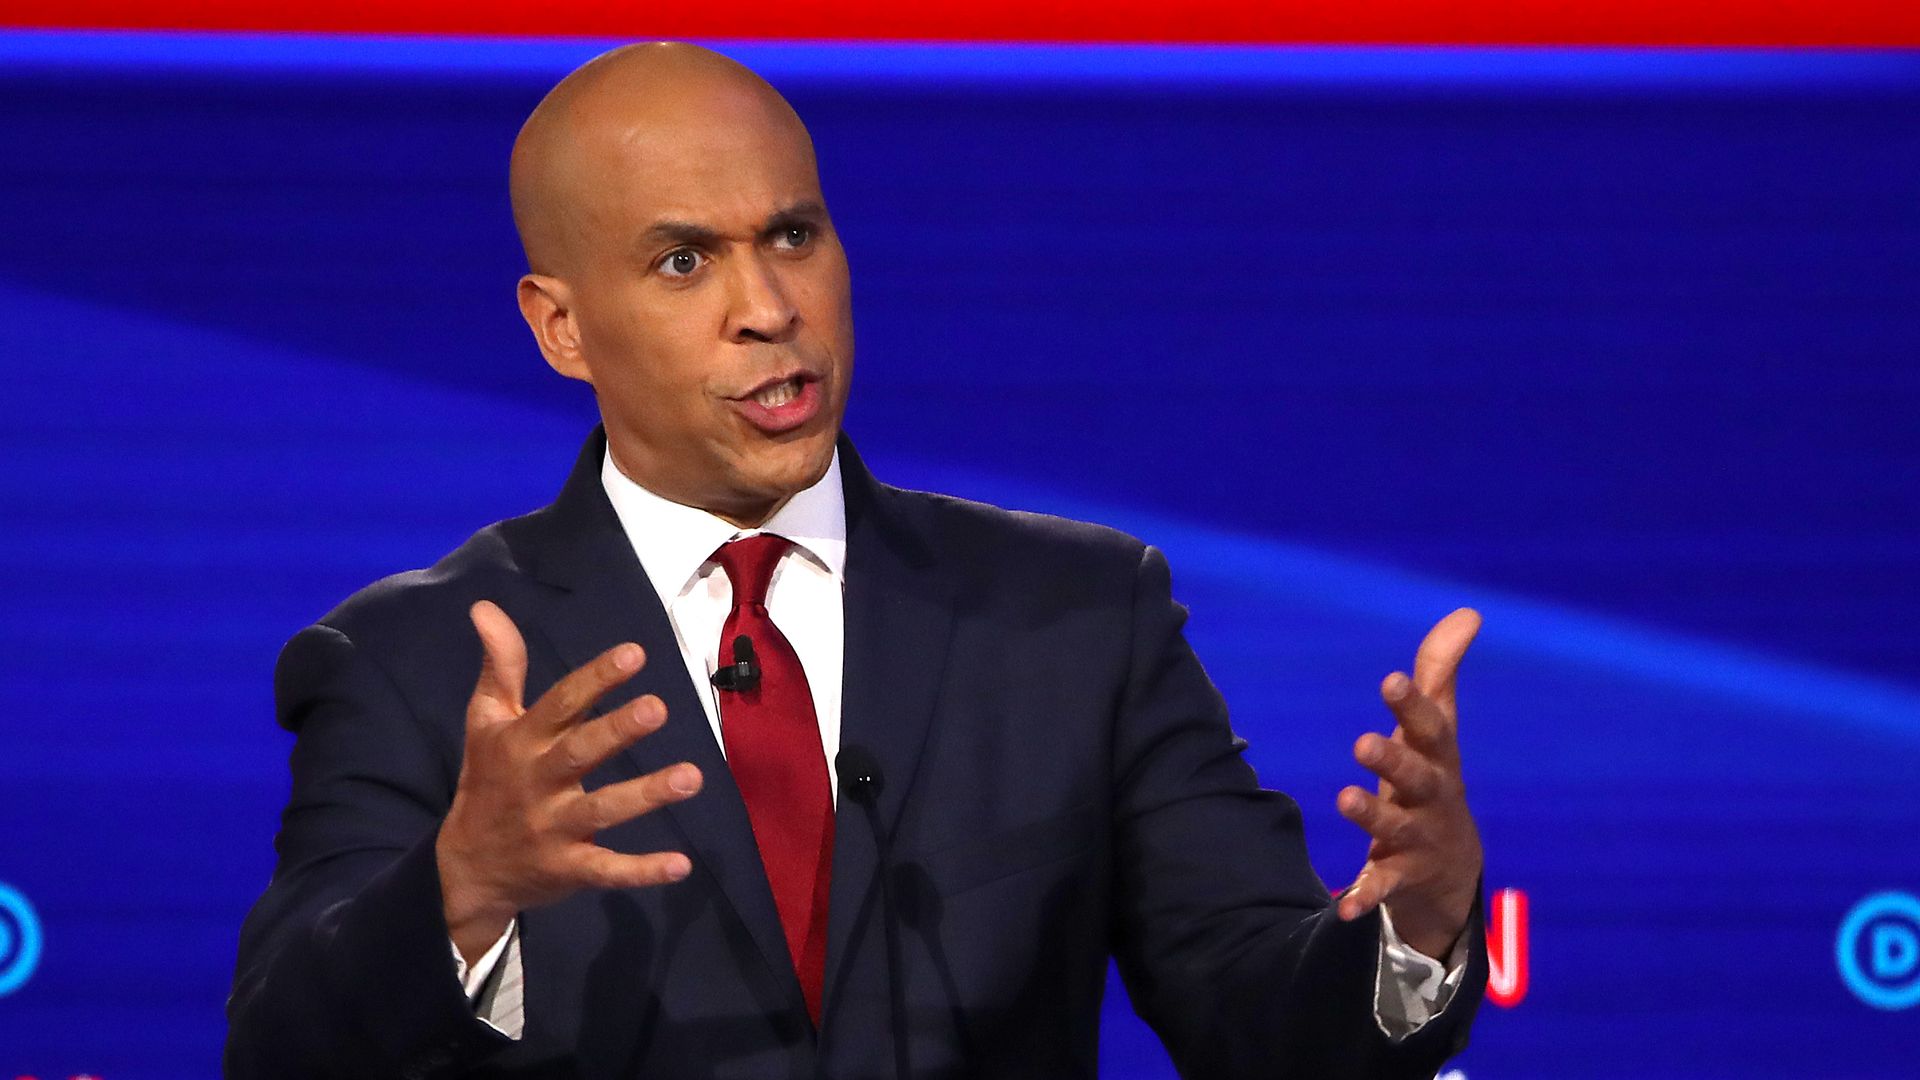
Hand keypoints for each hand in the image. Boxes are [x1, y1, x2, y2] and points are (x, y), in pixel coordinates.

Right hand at [437, 600, 703, 963]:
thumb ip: (500, 666)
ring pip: (603, 810)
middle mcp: (537, 782)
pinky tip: (682, 864)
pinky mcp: (569, 868)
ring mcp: (553, 828)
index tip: (635, 654)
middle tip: (659, 707)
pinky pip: (607, 870)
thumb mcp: (486, 721)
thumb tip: (485, 607)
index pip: (562, 704)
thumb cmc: (489, 780)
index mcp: (521, 741)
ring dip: (647, 794)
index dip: (596, 679)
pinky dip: (643, 871)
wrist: (465, 868)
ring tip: (693, 776)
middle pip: (581, 752)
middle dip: (618, 730)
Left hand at [1335, 607, 1483, 960]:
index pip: (1429, 727)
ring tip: (1342, 798)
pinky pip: (1382, 887)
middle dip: (1392, 759)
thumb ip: (1441, 673)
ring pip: (1394, 828)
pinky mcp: (1400, 876)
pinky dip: (1365, 895)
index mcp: (1438, 758)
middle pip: (1416, 776)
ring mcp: (1418, 839)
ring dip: (1370, 816)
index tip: (1391, 679)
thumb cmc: (1434, 780)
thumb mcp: (1437, 730)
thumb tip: (1467, 613)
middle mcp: (1432, 797)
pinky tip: (1343, 906)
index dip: (1412, 704)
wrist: (1453, 868)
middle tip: (1361, 742)